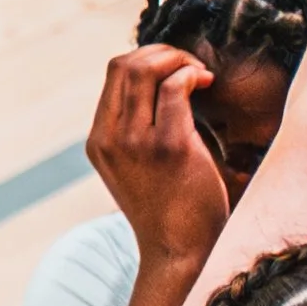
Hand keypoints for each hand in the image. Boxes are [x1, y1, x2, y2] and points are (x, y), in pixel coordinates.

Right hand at [87, 44, 230, 265]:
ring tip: (199, 74)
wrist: (177, 252)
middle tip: (190, 66)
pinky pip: (174, 88)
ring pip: (145, 69)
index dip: (147, 57)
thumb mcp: (136, 167)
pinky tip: (207, 84)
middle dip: (163, 52)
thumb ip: (136, 131)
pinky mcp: (168, 147)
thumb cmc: (169, 209)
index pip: (114, 73)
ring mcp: (136, 142)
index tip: (175, 68)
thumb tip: (161, 86)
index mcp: (99, 141)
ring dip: (179, 60)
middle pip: (125, 63)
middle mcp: (111, 138)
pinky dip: (191, 75)